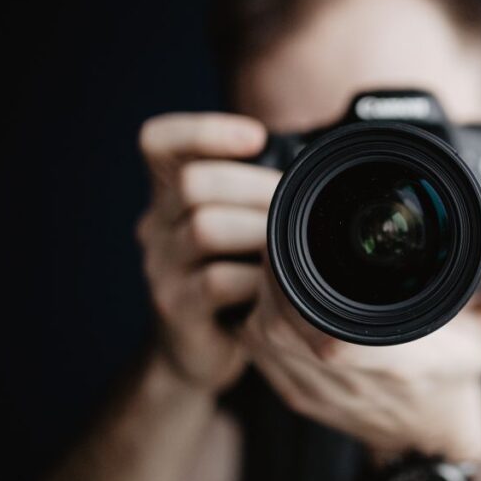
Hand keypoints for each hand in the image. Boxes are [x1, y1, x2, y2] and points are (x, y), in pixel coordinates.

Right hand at [136, 112, 279, 391]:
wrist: (200, 350)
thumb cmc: (235, 277)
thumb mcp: (241, 228)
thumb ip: (260, 194)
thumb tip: (322, 165)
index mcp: (171, 194)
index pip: (160, 141)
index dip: (204, 130)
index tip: (257, 137)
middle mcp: (157, 224)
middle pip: (191, 182)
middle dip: (253, 187)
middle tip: (293, 203)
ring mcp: (162, 267)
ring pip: (204, 228)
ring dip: (259, 232)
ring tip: (288, 245)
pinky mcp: (176, 308)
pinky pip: (216, 281)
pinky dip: (255, 280)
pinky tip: (275, 286)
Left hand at [240, 211, 480, 459]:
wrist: (429, 432)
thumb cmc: (464, 369)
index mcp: (402, 364)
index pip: (338, 337)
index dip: (312, 281)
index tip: (315, 234)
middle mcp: (348, 384)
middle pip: (284, 319)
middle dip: (285, 264)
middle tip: (301, 226)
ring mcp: (311, 392)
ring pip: (263, 326)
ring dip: (271, 284)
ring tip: (295, 249)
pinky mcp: (289, 392)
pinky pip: (258, 341)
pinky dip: (265, 307)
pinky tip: (289, 287)